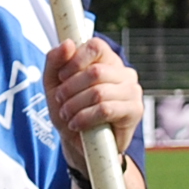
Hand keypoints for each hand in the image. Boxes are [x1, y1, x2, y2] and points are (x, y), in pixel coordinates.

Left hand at [42, 39, 141, 167]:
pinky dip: (85, 118)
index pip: (95, 45)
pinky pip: (106, 109)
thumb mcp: (53, 84)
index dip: (75, 60)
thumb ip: (55, 61)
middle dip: (70, 88)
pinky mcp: (135, 110)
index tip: (62, 77)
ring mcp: (132, 91)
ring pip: (99, 92)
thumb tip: (68, 43)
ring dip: (75, 105)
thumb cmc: (69, 109)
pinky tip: (77, 124)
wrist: (80, 144)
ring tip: (67, 115)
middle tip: (61, 101)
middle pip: (95, 72)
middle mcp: (124, 72)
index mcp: (107, 60)